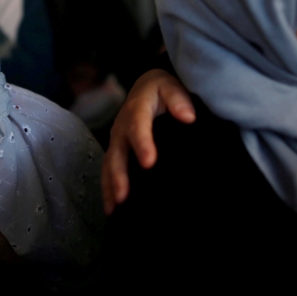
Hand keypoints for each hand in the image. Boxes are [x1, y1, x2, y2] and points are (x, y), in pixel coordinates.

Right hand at [101, 69, 193, 214]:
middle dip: (120, 175)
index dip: (142, 144)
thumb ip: (179, 98)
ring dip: (111, 186)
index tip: (149, 163)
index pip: (138, 127)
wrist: (145, 89)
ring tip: (116, 207)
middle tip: (124, 195)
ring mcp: (117, 142)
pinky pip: (108, 171)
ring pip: (110, 165)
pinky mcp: (117, 152)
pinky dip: (108, 190)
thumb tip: (188, 116)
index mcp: (136, 110)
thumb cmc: (161, 90)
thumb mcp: (170, 85)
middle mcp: (122, 128)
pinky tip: (112, 210)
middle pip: (118, 153)